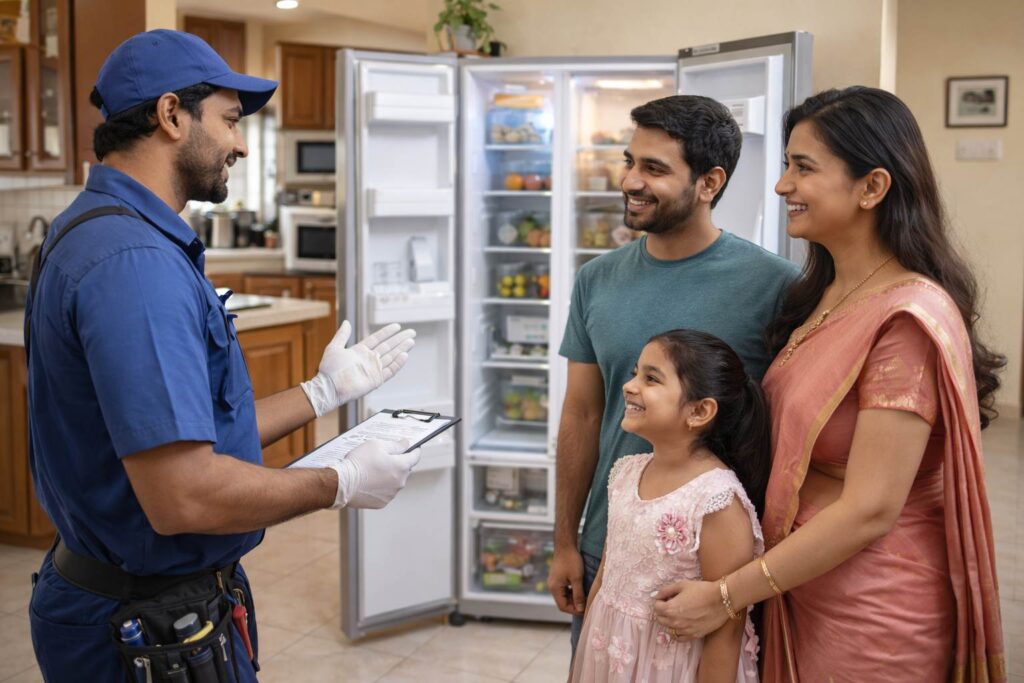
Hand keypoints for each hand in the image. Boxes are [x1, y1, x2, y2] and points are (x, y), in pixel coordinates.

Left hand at [301, 321, 415, 416]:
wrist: (330, 387)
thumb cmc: (329, 369)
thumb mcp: (334, 347)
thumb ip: (342, 335)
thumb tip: (346, 322)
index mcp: (360, 351)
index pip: (377, 338)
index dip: (387, 332)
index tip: (397, 326)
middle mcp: (368, 359)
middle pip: (388, 346)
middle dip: (400, 339)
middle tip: (411, 332)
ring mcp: (373, 369)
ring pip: (391, 356)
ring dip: (402, 349)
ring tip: (411, 341)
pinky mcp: (376, 379)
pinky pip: (390, 370)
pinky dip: (398, 363)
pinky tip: (405, 355)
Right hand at [327, 439, 420, 508]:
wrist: (343, 484)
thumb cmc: (359, 463)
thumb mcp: (377, 445)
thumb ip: (395, 445)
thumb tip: (406, 444)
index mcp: (401, 467)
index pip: (415, 456)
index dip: (414, 450)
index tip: (413, 447)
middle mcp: (400, 482)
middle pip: (405, 469)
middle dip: (397, 463)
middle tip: (383, 458)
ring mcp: (391, 494)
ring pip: (395, 481)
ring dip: (389, 476)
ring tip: (372, 470)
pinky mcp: (382, 503)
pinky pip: (386, 492)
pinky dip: (381, 486)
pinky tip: (369, 481)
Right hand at [547, 546, 584, 614]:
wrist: (565, 545)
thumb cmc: (571, 560)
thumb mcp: (577, 579)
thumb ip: (578, 595)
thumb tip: (580, 609)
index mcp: (555, 588)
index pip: (563, 607)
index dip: (574, 610)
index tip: (585, 609)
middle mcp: (552, 587)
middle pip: (563, 602)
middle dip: (574, 605)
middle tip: (586, 603)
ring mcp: (554, 582)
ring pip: (564, 596)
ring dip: (573, 599)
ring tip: (585, 597)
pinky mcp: (557, 578)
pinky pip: (564, 590)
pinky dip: (571, 592)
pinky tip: (580, 590)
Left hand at [653, 579, 727, 639]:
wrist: (721, 600)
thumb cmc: (701, 590)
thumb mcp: (681, 585)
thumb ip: (666, 590)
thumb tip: (656, 595)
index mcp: (670, 609)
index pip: (656, 607)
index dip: (660, 601)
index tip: (667, 598)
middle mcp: (675, 622)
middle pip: (660, 619)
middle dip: (663, 611)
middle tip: (672, 604)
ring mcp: (684, 630)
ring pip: (668, 629)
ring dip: (670, 622)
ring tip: (679, 614)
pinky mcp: (694, 635)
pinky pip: (679, 637)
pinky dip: (677, 632)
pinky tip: (682, 624)